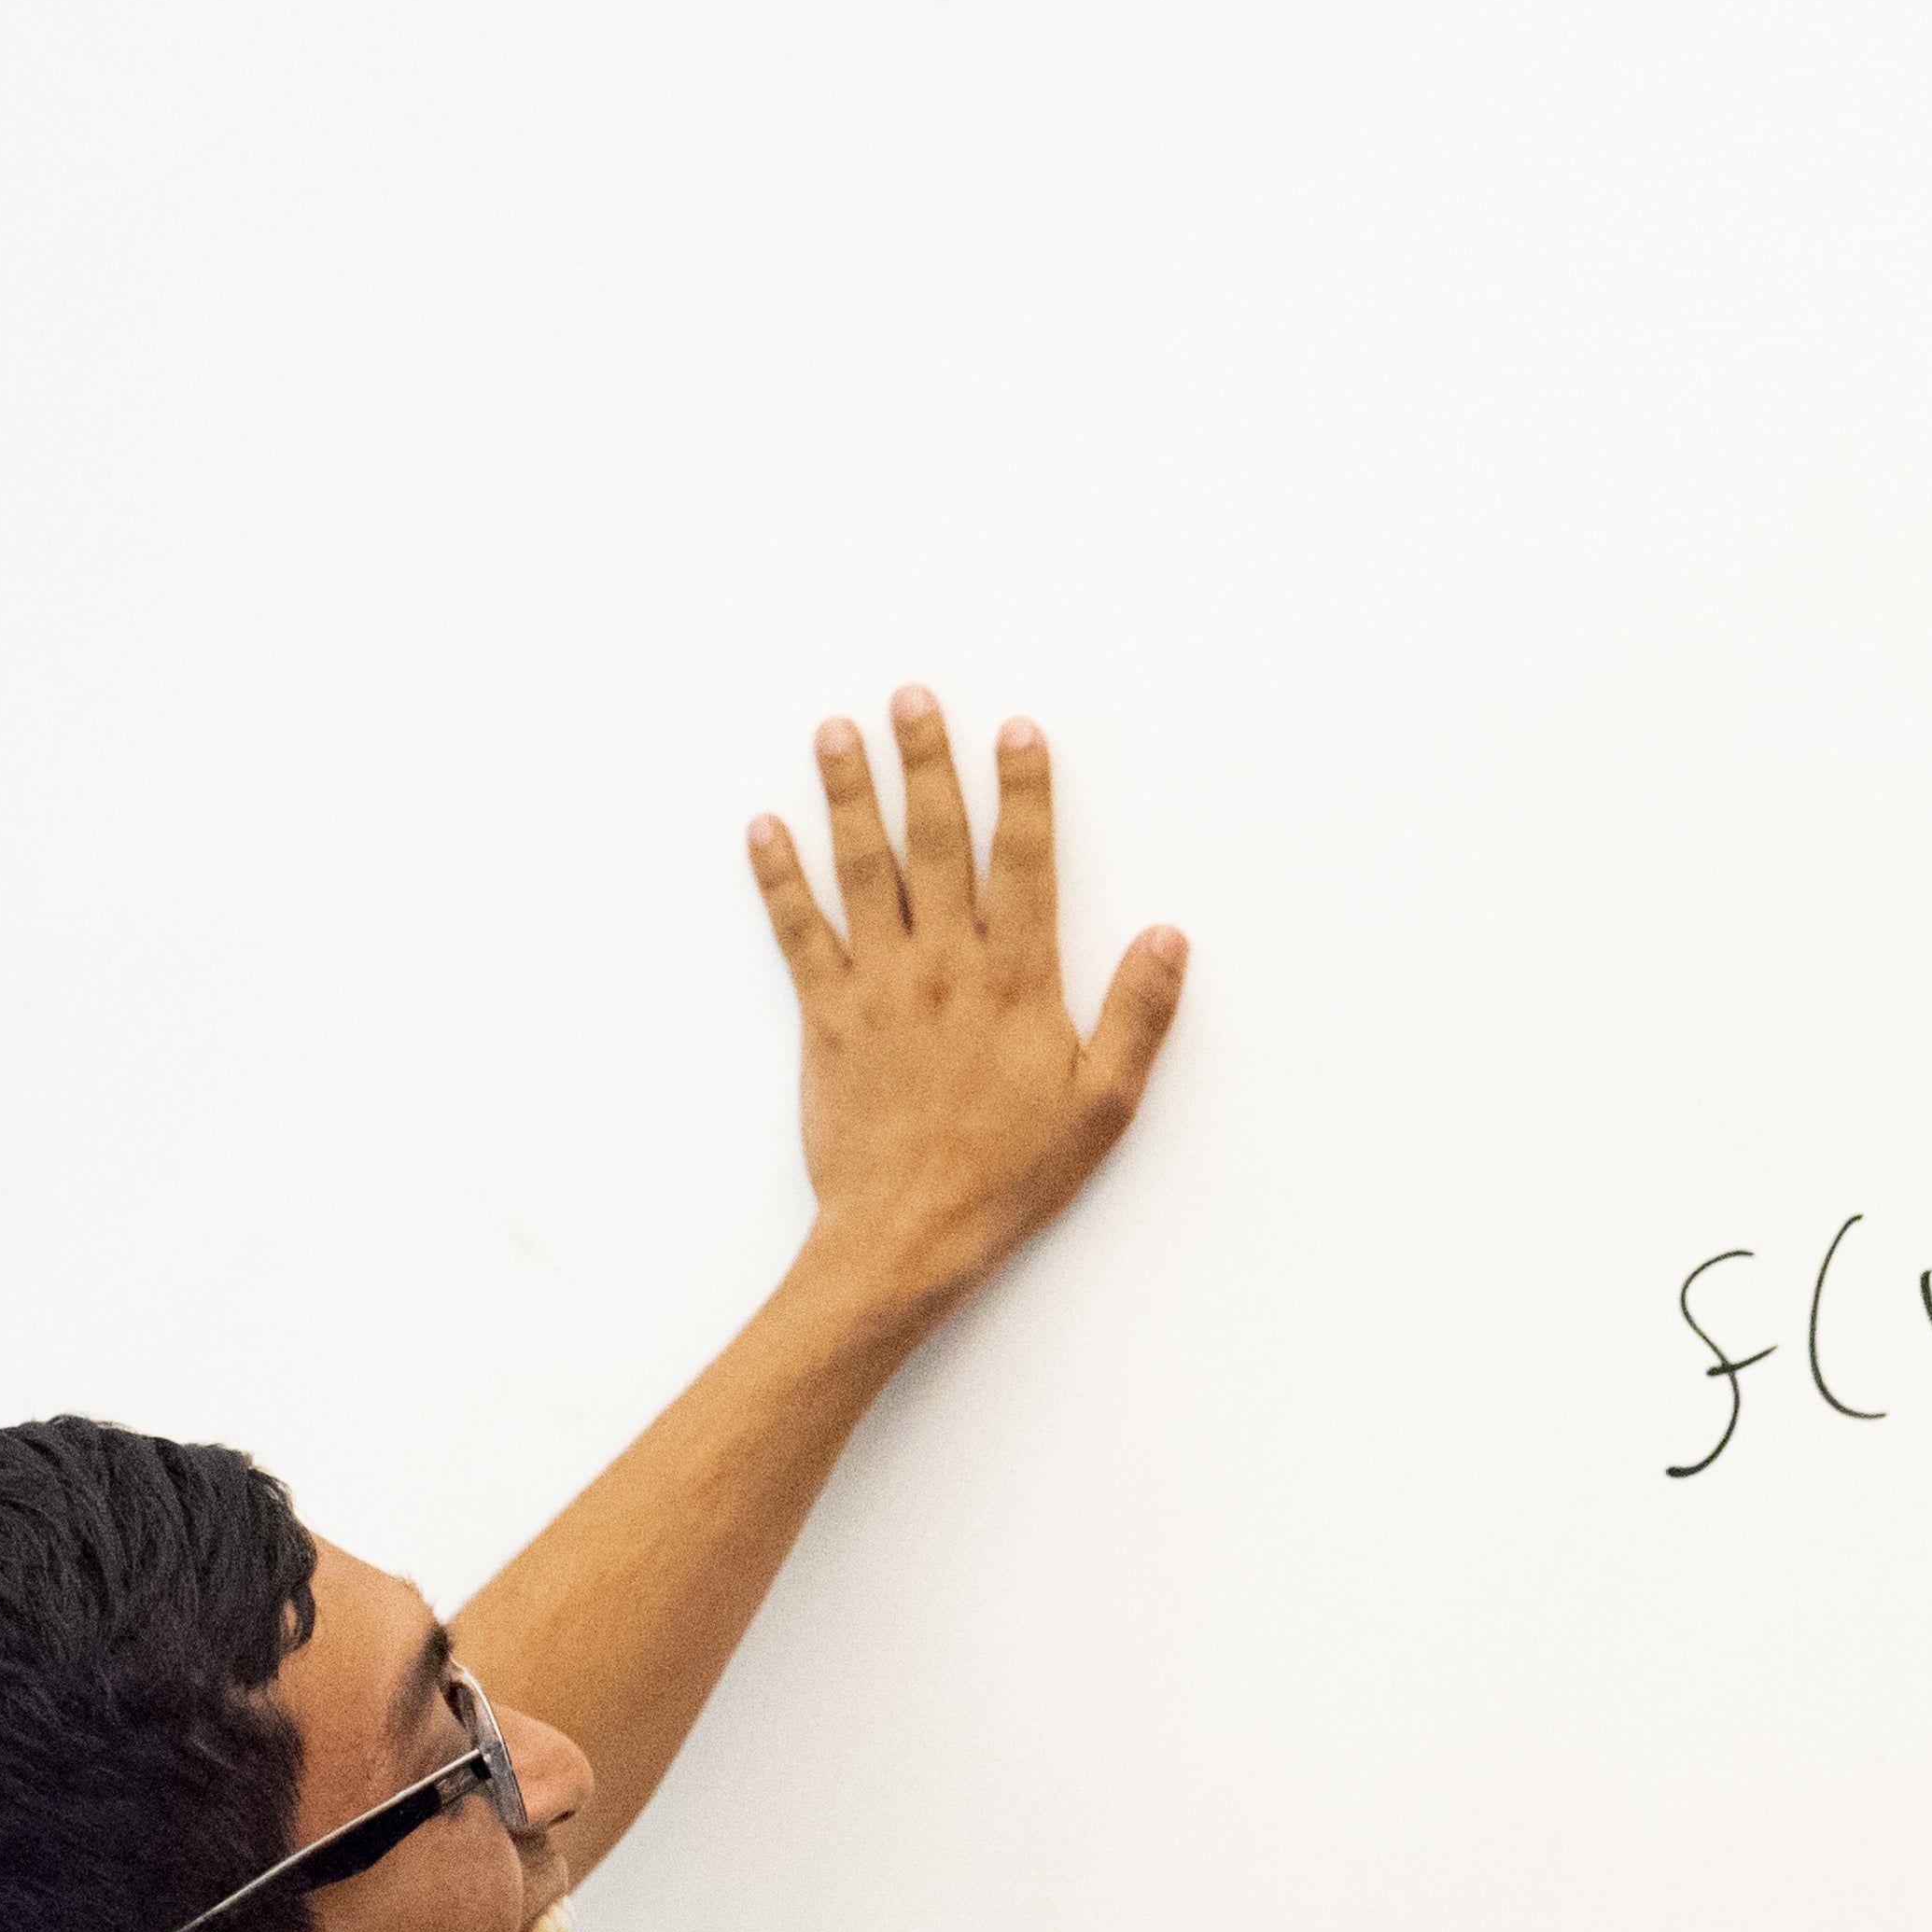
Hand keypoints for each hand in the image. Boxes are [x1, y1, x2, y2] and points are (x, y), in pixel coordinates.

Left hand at [749, 690, 1189, 1318]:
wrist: (908, 1234)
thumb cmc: (1013, 1175)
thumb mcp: (1105, 1105)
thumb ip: (1138, 1016)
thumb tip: (1167, 937)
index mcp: (1019, 981)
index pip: (1024, 863)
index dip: (1023, 792)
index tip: (1018, 730)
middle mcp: (945, 966)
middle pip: (936, 842)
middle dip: (927, 763)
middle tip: (912, 697)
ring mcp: (879, 986)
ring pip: (862, 869)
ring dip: (849, 794)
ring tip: (837, 731)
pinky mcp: (827, 1016)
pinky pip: (797, 931)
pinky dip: (777, 876)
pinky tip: (764, 826)